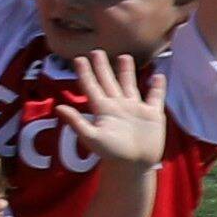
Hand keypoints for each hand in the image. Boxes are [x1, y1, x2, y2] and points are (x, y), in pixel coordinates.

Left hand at [63, 44, 171, 171]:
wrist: (134, 166)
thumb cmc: (112, 153)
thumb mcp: (92, 137)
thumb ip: (77, 122)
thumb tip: (58, 108)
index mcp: (103, 109)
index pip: (92, 86)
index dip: (85, 72)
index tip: (78, 58)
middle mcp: (118, 106)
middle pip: (109, 81)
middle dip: (103, 67)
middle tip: (96, 50)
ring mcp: (135, 109)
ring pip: (130, 85)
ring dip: (127, 72)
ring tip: (124, 56)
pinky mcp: (152, 114)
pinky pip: (155, 97)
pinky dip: (157, 87)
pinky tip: (158, 75)